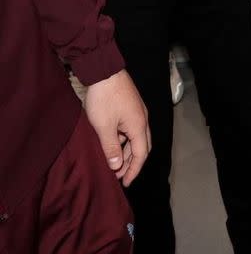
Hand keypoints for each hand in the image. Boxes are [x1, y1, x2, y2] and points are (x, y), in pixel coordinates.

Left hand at [83, 68, 150, 186]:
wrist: (104, 71)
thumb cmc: (104, 99)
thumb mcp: (104, 127)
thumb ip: (111, 148)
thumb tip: (117, 166)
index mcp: (139, 126)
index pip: (141, 154)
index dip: (133, 170)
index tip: (124, 183)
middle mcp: (143, 119)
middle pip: (142, 147)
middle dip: (132, 163)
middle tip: (119, 176)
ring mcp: (138, 112)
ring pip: (137, 138)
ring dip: (127, 151)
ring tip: (112, 162)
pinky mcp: (131, 106)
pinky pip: (132, 129)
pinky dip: (124, 140)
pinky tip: (112, 143)